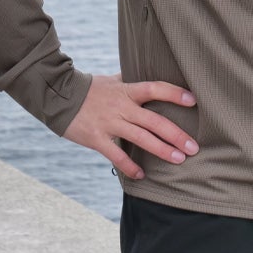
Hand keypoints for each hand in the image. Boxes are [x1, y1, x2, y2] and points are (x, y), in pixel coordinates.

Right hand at [62, 73, 198, 179]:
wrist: (59, 96)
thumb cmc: (90, 88)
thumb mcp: (112, 80)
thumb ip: (131, 81)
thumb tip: (148, 77)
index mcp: (127, 90)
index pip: (155, 89)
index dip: (174, 94)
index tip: (193, 100)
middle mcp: (122, 107)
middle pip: (154, 121)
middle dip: (176, 135)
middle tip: (193, 147)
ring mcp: (110, 123)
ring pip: (141, 139)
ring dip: (162, 150)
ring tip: (179, 160)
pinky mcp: (97, 139)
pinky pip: (116, 155)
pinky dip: (129, 167)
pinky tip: (142, 175)